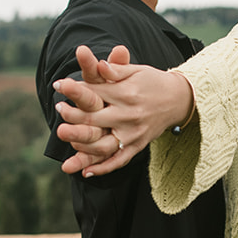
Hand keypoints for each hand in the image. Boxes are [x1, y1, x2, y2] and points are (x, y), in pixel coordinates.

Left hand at [54, 44, 193, 176]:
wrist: (179, 99)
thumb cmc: (152, 81)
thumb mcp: (136, 70)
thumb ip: (116, 69)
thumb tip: (99, 64)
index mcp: (127, 94)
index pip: (96, 92)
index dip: (75, 89)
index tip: (58, 85)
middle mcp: (129, 115)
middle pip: (95, 119)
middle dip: (73, 115)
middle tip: (58, 109)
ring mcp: (133, 134)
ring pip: (103, 144)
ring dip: (81, 144)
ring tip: (64, 138)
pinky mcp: (138, 146)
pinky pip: (119, 160)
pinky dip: (102, 168)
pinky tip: (85, 172)